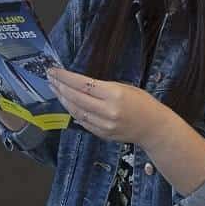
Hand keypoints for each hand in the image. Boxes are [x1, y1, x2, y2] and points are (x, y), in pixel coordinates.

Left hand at [46, 67, 164, 143]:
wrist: (154, 128)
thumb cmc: (143, 103)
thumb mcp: (125, 87)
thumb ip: (102, 88)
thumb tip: (79, 85)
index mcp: (114, 94)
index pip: (82, 84)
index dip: (65, 77)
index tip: (53, 71)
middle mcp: (107, 111)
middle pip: (75, 98)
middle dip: (60, 87)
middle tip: (50, 78)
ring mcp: (103, 125)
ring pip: (76, 111)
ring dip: (63, 99)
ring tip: (55, 88)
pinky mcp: (102, 134)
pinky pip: (82, 122)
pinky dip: (72, 111)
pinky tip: (66, 103)